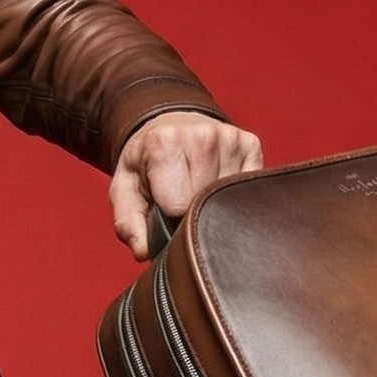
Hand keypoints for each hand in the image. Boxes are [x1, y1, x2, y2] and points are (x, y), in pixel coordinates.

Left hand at [108, 111, 262, 259]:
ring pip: (227, 200)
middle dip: (191, 213)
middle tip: (179, 201)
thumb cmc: (147, 162)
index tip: (165, 213)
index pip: (178, 207)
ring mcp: (230, 139)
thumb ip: (128, 223)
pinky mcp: (251, 144)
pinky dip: (231, 196)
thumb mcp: (125, 189)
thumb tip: (144, 251)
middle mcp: (202, 136)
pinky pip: (247, 189)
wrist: (170, 124)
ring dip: (213, 205)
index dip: (170, 221)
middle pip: (205, 205)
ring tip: (196, 190)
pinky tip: (215, 186)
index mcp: (164, 144)